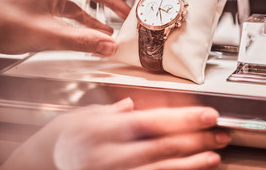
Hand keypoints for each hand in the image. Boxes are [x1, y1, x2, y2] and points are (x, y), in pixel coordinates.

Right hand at [0, 99, 229, 169]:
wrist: (45, 162)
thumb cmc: (66, 136)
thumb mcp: (85, 114)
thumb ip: (114, 110)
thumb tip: (135, 103)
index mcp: (105, 129)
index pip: (152, 122)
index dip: (184, 118)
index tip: (207, 113)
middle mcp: (112, 153)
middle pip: (163, 144)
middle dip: (196, 137)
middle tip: (219, 130)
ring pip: (164, 166)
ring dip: (194, 159)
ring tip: (216, 151)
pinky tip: (196, 166)